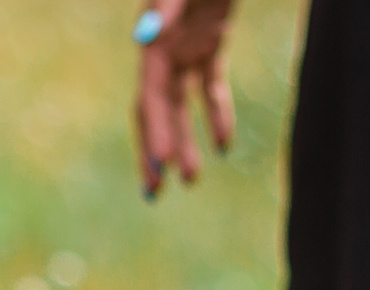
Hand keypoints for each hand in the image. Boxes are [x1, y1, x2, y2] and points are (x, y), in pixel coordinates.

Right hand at [133, 0, 236, 196]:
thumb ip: (165, 4)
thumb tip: (145, 36)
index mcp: (154, 39)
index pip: (149, 97)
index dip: (153, 132)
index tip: (164, 165)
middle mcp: (164, 47)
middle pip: (154, 110)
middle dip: (154, 150)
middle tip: (155, 192)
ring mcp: (185, 45)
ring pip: (179, 105)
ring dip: (183, 141)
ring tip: (191, 181)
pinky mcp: (209, 39)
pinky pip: (209, 86)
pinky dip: (215, 114)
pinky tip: (224, 145)